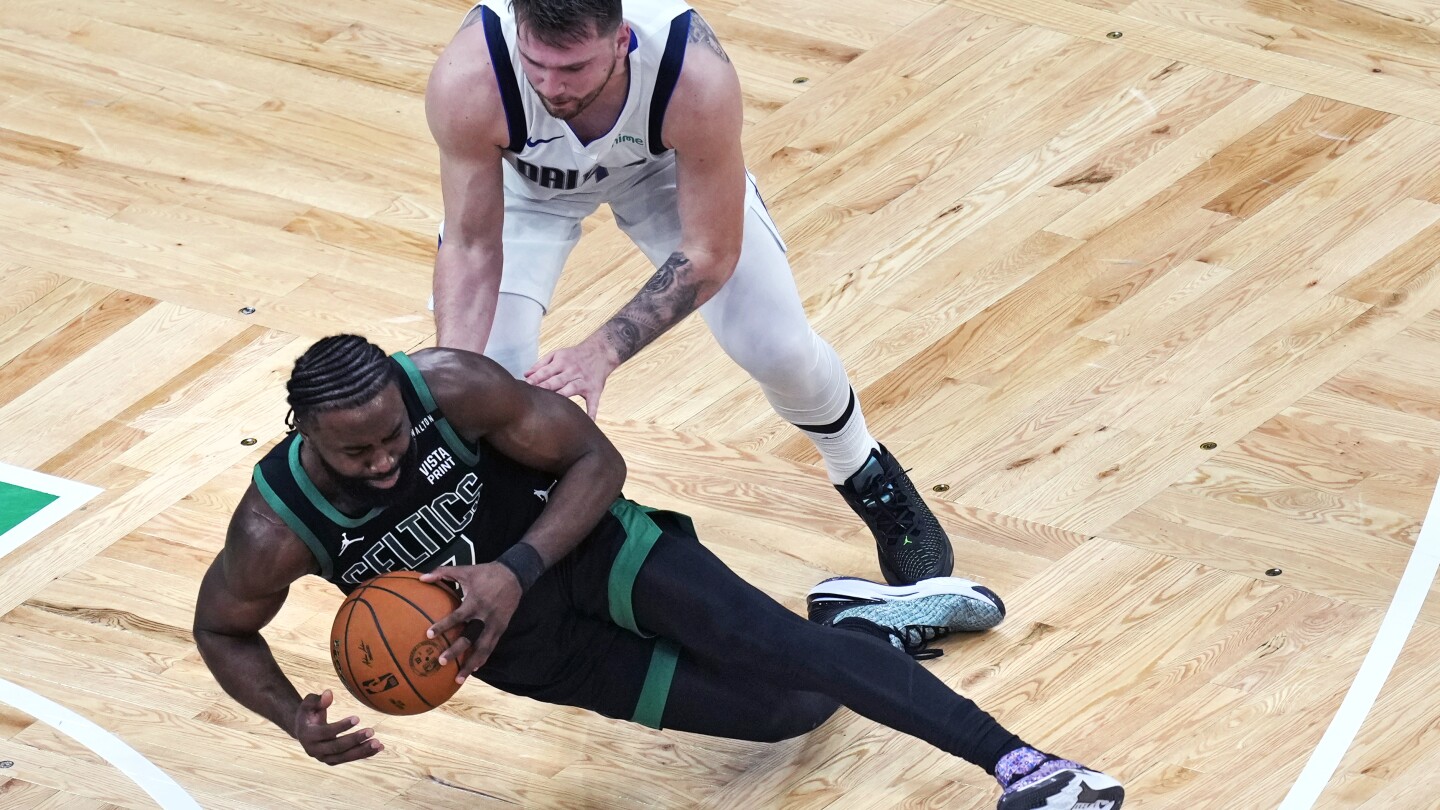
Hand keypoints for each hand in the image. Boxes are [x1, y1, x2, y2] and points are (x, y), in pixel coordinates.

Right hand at [293, 689, 381, 765]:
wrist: (302, 730)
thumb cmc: (308, 713)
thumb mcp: (309, 704)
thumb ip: (318, 700)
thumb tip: (329, 693)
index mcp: (308, 735)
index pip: (326, 732)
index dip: (342, 726)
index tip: (357, 718)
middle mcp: (315, 750)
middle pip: (337, 747)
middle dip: (354, 740)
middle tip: (371, 731)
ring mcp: (324, 758)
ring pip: (345, 757)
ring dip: (362, 751)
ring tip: (377, 743)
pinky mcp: (332, 761)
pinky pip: (349, 759)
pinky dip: (364, 754)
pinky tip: (379, 748)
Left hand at [420, 562, 522, 682]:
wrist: (514, 575)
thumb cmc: (486, 573)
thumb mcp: (465, 570)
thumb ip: (443, 573)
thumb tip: (421, 578)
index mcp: (474, 601)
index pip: (457, 616)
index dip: (443, 625)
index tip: (429, 634)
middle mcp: (484, 616)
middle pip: (470, 637)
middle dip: (456, 651)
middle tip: (441, 661)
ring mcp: (494, 624)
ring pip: (482, 648)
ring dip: (471, 664)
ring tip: (459, 678)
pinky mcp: (501, 628)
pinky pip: (491, 647)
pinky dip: (483, 658)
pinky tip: (474, 669)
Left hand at [524, 336, 618, 418]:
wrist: (601, 352)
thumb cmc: (574, 356)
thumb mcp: (558, 354)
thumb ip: (541, 364)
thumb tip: (526, 375)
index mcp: (562, 362)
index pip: (546, 372)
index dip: (536, 379)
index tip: (526, 386)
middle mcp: (573, 371)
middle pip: (557, 380)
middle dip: (546, 387)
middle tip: (533, 396)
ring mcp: (584, 382)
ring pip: (571, 389)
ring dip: (562, 396)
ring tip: (552, 406)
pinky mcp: (594, 391)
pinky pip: (593, 403)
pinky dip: (591, 412)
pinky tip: (588, 422)